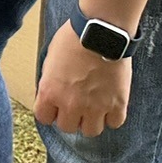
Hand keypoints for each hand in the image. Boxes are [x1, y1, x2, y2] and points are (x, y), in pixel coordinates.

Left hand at [34, 20, 131, 135]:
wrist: (101, 31)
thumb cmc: (74, 38)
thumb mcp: (50, 58)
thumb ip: (50, 80)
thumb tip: (53, 90)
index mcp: (50, 92)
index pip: (44, 118)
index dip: (50, 111)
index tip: (55, 106)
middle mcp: (71, 104)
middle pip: (68, 127)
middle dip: (71, 117)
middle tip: (76, 105)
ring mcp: (95, 107)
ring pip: (91, 131)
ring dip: (91, 120)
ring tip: (94, 107)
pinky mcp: (117, 104)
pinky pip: (115, 123)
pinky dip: (113, 116)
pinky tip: (111, 104)